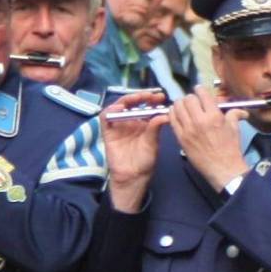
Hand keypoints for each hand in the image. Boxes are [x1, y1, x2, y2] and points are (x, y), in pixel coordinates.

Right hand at [100, 91, 166, 212]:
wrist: (134, 176)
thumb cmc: (145, 160)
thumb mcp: (153, 142)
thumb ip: (155, 128)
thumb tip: (165, 114)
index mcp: (144, 122)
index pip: (146, 105)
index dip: (152, 99)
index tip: (161, 96)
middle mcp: (131, 121)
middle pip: (132, 103)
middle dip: (140, 96)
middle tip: (150, 95)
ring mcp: (119, 126)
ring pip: (118, 107)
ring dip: (126, 100)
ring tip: (137, 98)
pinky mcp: (108, 132)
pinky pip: (106, 118)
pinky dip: (110, 111)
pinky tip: (119, 108)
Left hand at [172, 90, 245, 191]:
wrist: (222, 167)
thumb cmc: (230, 148)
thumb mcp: (235, 128)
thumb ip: (235, 114)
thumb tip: (240, 110)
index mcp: (214, 115)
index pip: (202, 94)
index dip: (200, 89)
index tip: (199, 90)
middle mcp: (199, 120)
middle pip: (188, 99)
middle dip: (190, 97)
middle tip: (192, 101)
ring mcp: (188, 129)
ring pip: (177, 107)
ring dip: (180, 104)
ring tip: (183, 106)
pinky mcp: (180, 138)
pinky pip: (171, 120)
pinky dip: (172, 114)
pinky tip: (176, 114)